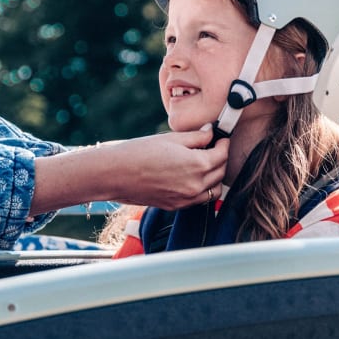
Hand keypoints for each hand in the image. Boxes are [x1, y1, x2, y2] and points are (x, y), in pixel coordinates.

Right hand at [30, 129, 226, 215]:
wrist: (115, 174)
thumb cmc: (139, 152)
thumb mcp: (170, 139)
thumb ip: (195, 137)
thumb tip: (209, 132)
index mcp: (197, 165)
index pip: (222, 154)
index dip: (223, 143)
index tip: (220, 137)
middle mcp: (195, 185)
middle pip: (220, 172)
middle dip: (220, 158)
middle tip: (213, 147)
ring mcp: (186, 199)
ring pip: (214, 189)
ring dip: (214, 176)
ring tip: (204, 163)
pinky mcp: (176, 206)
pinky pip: (199, 199)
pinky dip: (202, 189)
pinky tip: (191, 177)